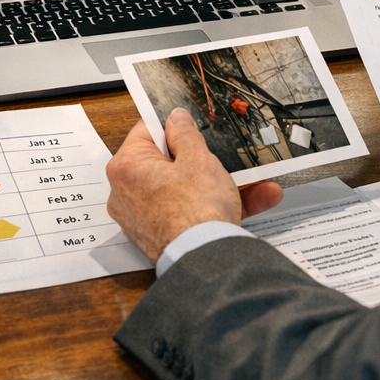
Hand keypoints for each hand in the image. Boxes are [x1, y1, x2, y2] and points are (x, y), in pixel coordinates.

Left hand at [106, 110, 284, 261]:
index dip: (172, 127)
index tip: (190, 127)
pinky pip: (188, 212)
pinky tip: (252, 200)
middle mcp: (126, 193)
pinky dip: (214, 206)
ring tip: (250, 180)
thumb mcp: (198, 158)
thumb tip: (176, 119)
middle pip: (165, 163)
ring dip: (217, 185)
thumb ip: (185, 134)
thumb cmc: (197, 210)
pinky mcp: (160, 235)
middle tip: (219, 156)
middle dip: (199, 160)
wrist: (206, 259)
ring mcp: (142, 218)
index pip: (146, 132)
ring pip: (183, 190)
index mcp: (126, 167)